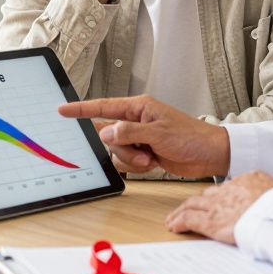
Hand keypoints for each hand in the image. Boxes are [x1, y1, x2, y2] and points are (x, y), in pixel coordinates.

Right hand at [59, 95, 229, 177]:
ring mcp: (139, 138)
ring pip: (118, 152)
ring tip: (152, 158)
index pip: (103, 107)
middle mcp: (136, 122)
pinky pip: (128, 162)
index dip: (81, 109)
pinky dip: (139, 166)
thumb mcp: (158, 133)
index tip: (63, 110)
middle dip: (122, 148)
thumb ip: (129, 132)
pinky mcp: (144, 153)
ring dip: (133, 160)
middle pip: (109, 136)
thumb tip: (107, 132)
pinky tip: (155, 162)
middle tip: (142, 151)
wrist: (209, 155)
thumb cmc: (191, 137)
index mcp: (139, 108)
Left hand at [165, 171, 272, 243]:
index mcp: (247, 180)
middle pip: (206, 194)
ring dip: (181, 211)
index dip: (216, 195)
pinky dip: (179, 222)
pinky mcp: (212, 222)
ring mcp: (218, 205)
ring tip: (174, 218)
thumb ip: (269, 190)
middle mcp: (229, 190)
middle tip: (187, 207)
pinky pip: (189, 220)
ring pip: (192, 205)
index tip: (212, 200)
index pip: (226, 187)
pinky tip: (174, 226)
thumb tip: (271, 195)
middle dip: (195, 202)